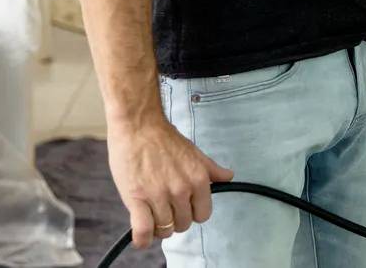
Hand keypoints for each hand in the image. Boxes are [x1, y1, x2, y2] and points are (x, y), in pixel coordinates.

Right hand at [107, 113, 234, 248]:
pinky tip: (141, 236)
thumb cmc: (164, 138)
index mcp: (198, 179)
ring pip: (165, 230)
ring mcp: (159, 195)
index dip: (192, 213)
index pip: (203, 215)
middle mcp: (181, 190)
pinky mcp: (137, 199)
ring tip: (151, 214)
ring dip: (158, 226)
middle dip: (175, 220)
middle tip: (164, 208)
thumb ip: (211, 169)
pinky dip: (143, 238)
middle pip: (183, 224)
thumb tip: (228, 176)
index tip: (182, 207)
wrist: (138, 125)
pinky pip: (144, 230)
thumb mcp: (194, 152)